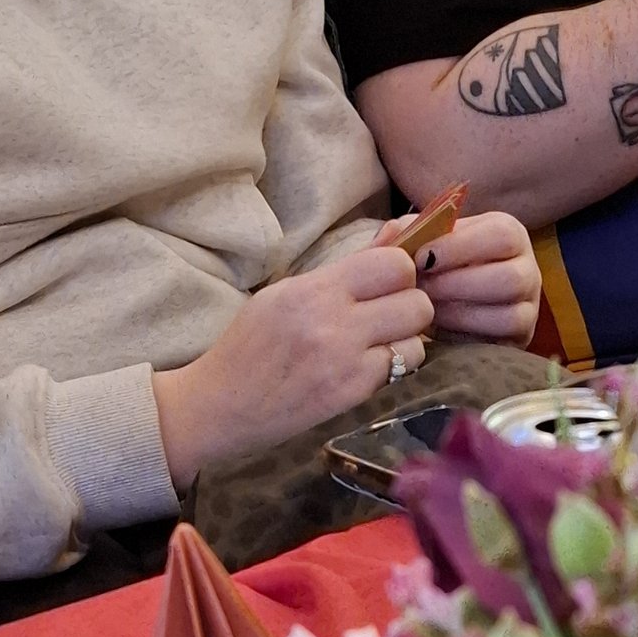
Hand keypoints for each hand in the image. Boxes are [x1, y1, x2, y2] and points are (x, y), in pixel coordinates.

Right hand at [154, 243, 433, 487]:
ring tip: (378, 344)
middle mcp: (333, 321)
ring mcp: (346, 360)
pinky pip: (400, 370)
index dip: (400, 270)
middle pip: (416, 301)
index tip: (386, 283)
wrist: (220, 404)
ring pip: (417, 339)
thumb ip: (346, 268)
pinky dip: (392, 367)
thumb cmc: (250, 345)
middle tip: (388, 315)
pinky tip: (365, 367)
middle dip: (410, 305)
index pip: (393, 263)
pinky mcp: (352, 393)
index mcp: (313, 288)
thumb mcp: (287, 293)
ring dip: (405, 340)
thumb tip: (400, 232)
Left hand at [407, 205, 539, 346]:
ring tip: (427, 308)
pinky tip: (439, 326)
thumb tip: (394, 232)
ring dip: (460, 313)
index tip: (420, 258)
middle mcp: (527, 269)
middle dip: (458, 285)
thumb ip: (409, 233)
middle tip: (422, 288)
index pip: (500, 234)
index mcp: (508, 233)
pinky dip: (465, 334)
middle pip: (509, 278)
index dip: (459, 247)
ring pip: (508, 315)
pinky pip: (500, 343)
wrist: (446, 307)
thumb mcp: (426, 242)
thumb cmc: (436, 268)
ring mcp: (529, 308)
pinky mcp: (519, 339)